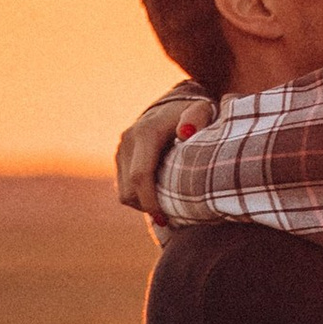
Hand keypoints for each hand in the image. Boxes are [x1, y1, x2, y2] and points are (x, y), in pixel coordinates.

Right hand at [115, 90, 201, 216]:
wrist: (173, 104)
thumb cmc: (193, 112)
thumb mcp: (202, 111)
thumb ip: (197, 119)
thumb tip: (185, 134)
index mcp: (146, 133)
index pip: (140, 176)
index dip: (150, 202)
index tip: (165, 219)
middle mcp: (128, 140)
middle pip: (129, 190)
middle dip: (147, 207)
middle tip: (170, 216)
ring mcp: (121, 149)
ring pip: (124, 192)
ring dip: (142, 203)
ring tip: (166, 204)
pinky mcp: (120, 157)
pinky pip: (124, 187)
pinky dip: (139, 196)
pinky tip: (159, 194)